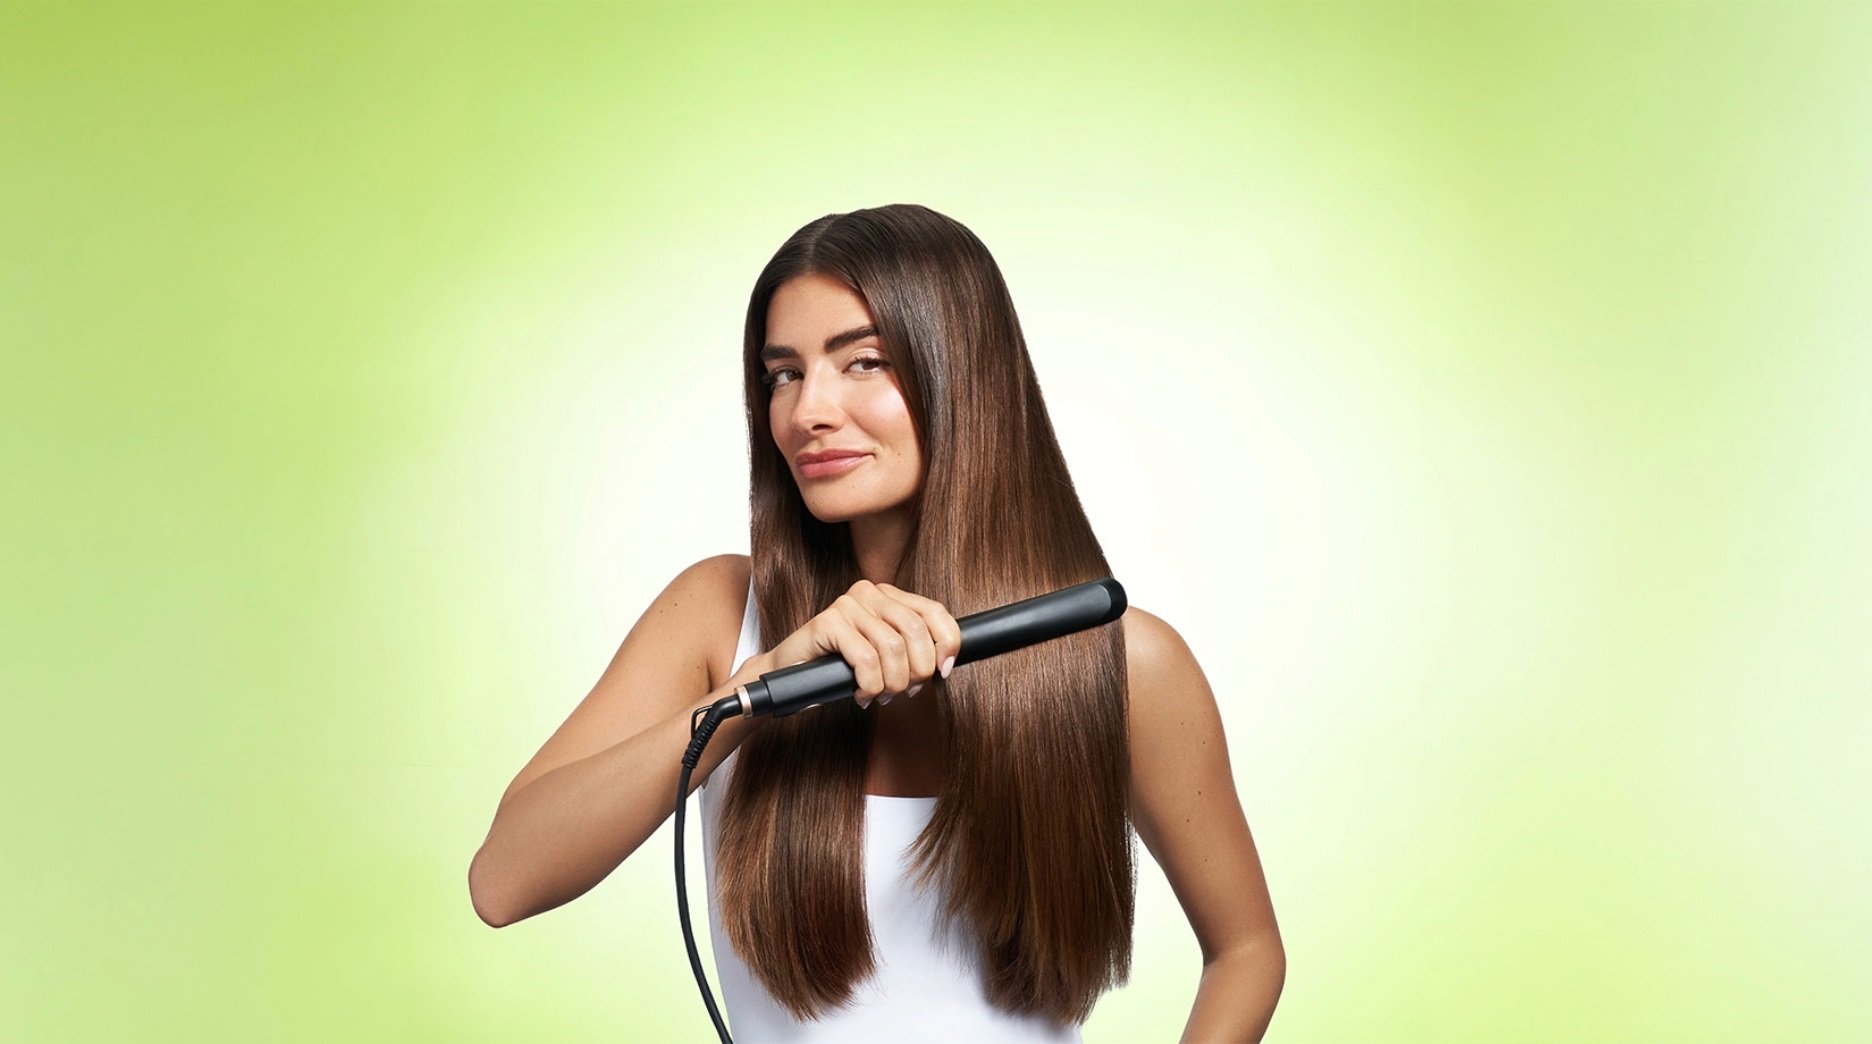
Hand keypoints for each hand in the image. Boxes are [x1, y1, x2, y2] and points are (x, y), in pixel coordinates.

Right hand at [762, 580, 961, 708]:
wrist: (790, 675)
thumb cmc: (840, 668)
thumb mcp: (885, 656)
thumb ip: (912, 651)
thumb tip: (945, 664)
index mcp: (889, 596)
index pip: (934, 611)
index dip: (948, 643)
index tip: (944, 672)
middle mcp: (870, 593)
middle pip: (916, 630)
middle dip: (918, 670)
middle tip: (905, 691)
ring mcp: (847, 605)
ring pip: (893, 648)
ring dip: (892, 683)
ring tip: (879, 694)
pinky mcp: (827, 622)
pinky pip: (866, 660)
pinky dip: (870, 685)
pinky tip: (861, 693)